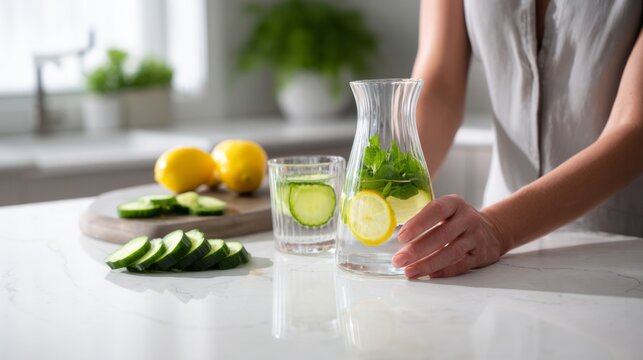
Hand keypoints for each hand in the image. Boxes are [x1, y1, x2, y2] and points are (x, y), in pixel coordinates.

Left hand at [392, 194, 509, 277]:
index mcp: (454, 203)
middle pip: (441, 236)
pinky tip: (429, 275)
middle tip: (399, 260)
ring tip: (409, 271)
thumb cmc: (458, 220)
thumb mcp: (446, 210)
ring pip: (450, 253)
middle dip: (417, 250)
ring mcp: (475, 237)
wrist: (491, 230)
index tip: (401, 237)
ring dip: (427, 264)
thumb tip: (395, 235)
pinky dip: (443, 271)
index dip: (418, 223)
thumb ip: (426, 218)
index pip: (436, 211)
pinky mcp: (481, 255)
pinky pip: (460, 265)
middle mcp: (467, 219)